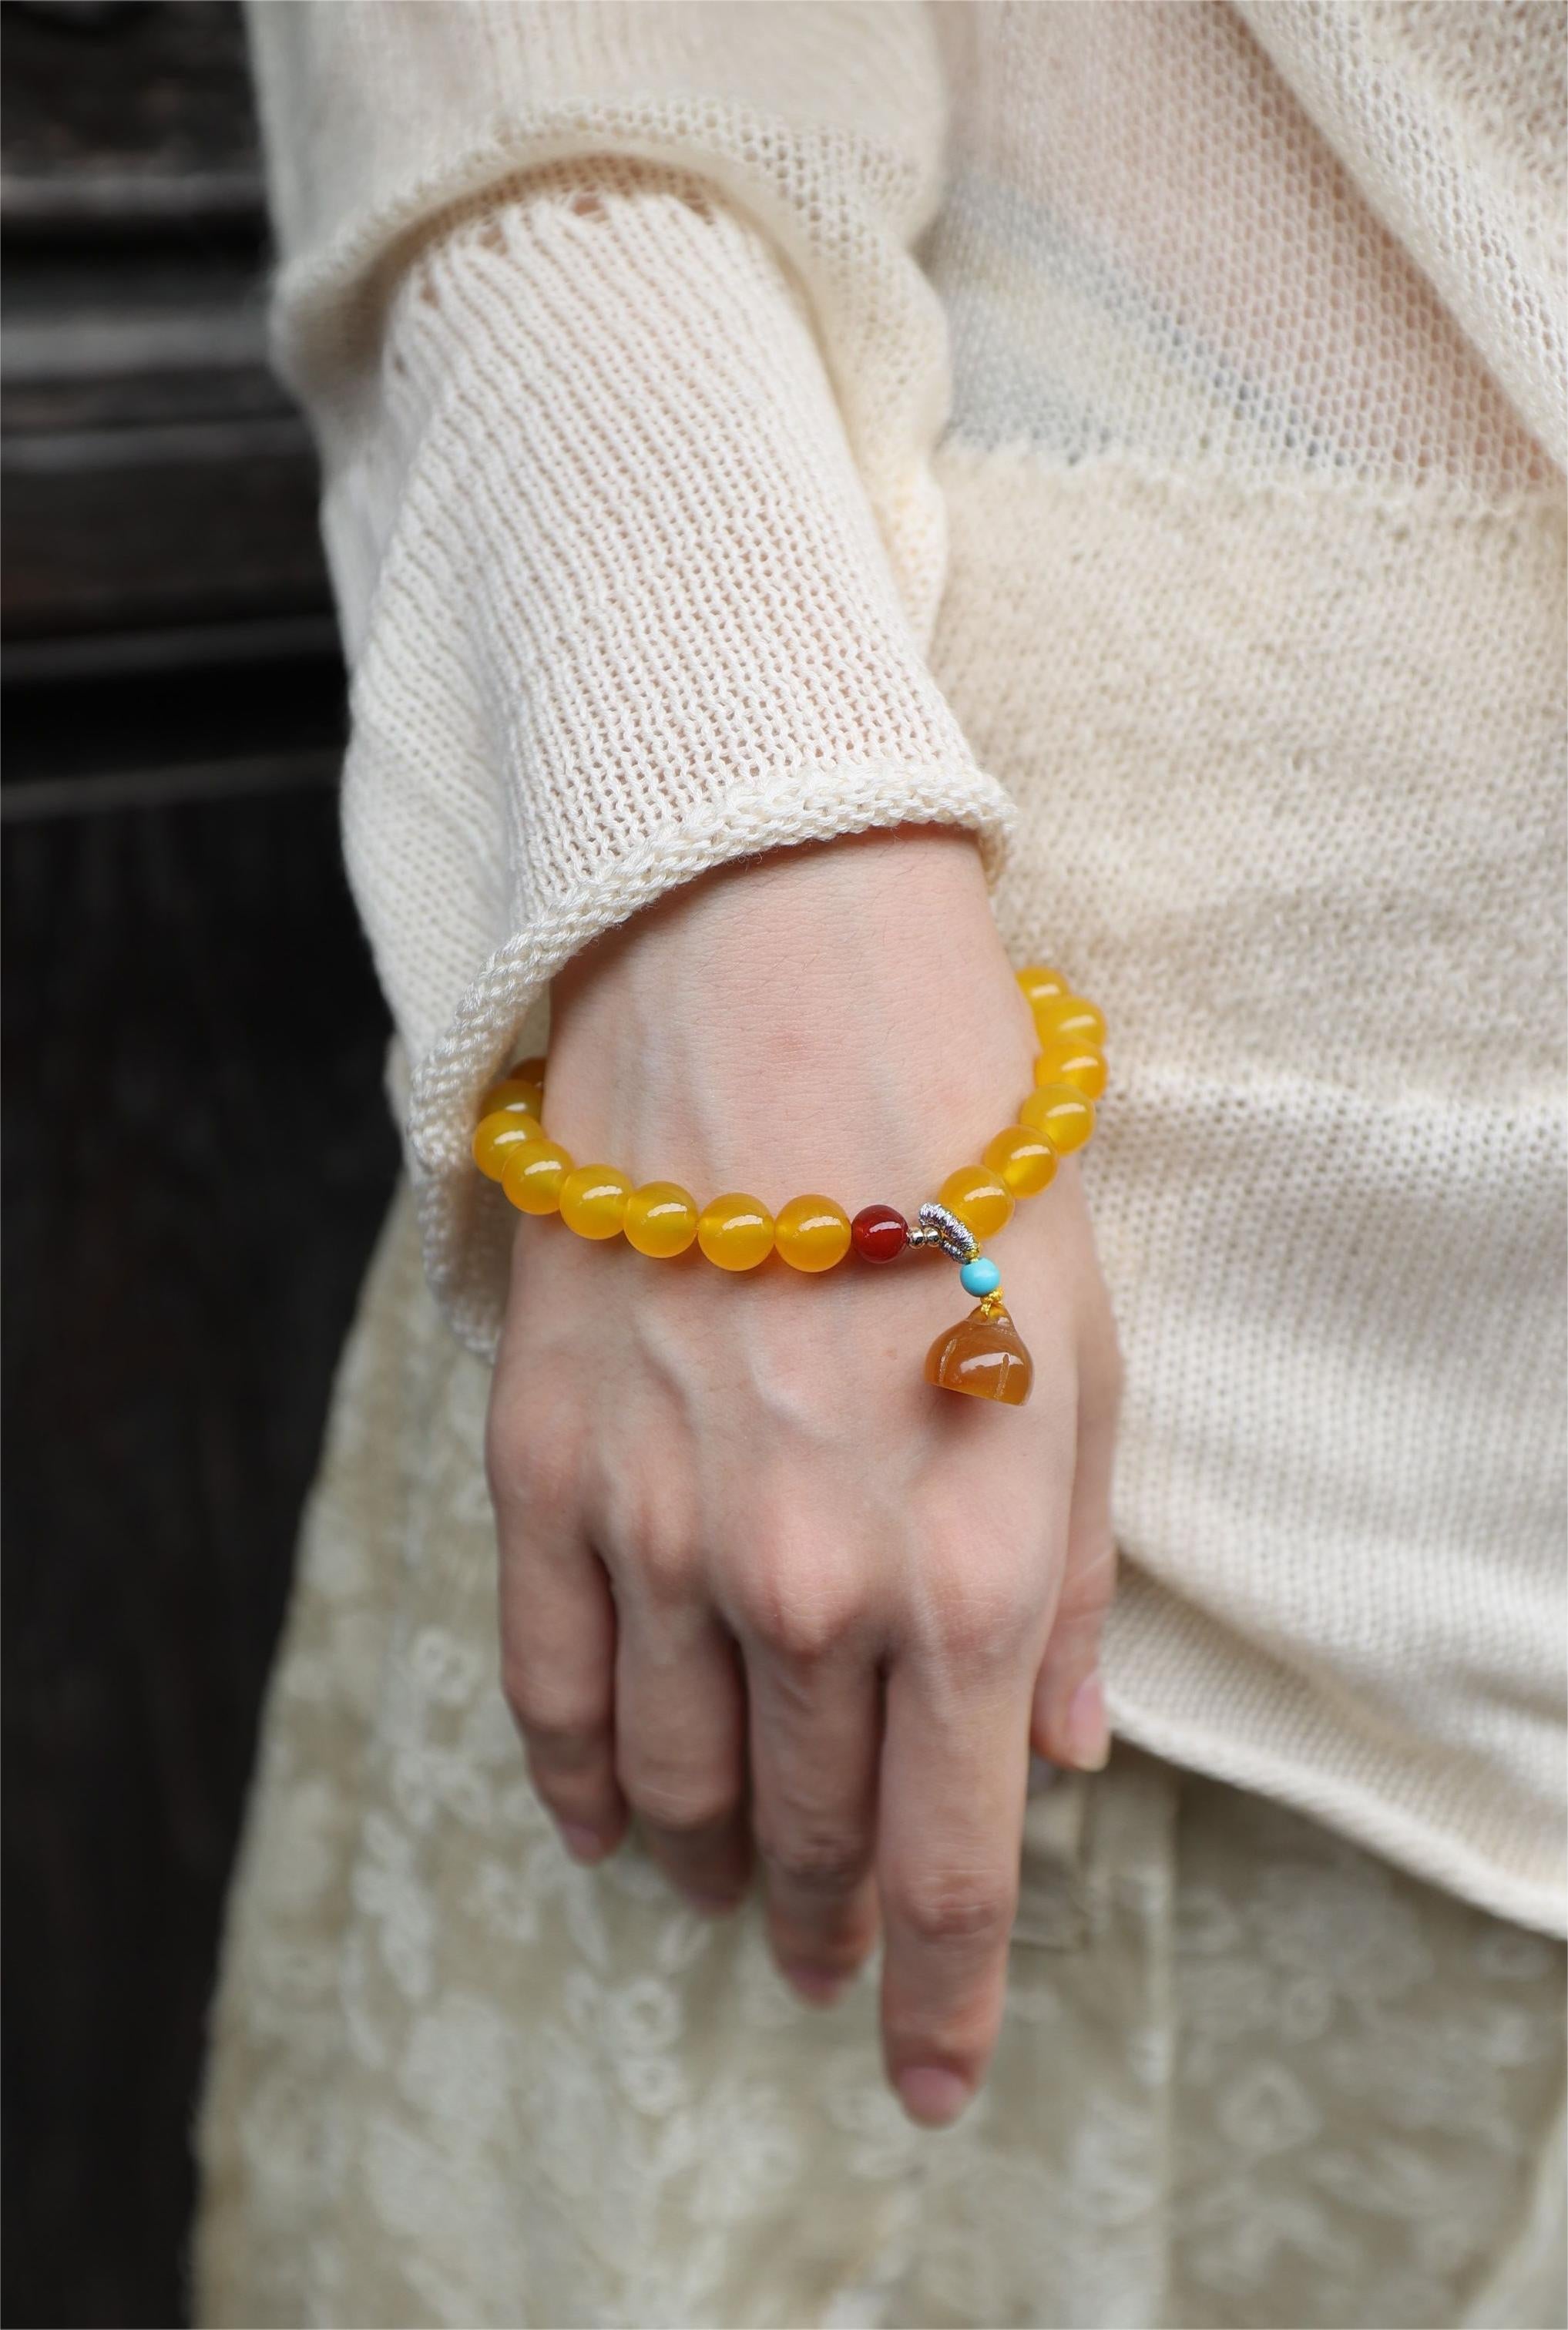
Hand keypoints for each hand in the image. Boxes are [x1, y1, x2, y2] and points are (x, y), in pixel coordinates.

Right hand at [487, 829, 1121, 2123]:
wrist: (776, 980)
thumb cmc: (969, 1156)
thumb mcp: (1085, 1366)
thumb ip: (1066, 1581)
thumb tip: (1063, 1756)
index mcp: (960, 1571)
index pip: (955, 1861)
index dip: (950, 1995)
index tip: (937, 2075)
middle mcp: (801, 1585)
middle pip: (806, 1833)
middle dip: (830, 1922)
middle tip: (834, 1954)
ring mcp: (655, 1532)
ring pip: (670, 1779)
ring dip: (707, 1858)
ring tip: (729, 1887)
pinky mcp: (545, 1466)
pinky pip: (545, 1677)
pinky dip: (572, 1773)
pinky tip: (596, 1816)